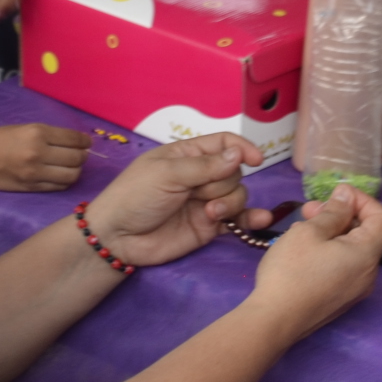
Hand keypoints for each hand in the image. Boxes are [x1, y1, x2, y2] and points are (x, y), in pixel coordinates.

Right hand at [0, 124, 86, 191]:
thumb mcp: (23, 128)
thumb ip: (47, 134)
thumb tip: (75, 140)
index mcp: (37, 132)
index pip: (74, 139)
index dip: (85, 141)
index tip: (86, 142)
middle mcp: (39, 152)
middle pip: (76, 158)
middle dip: (83, 156)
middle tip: (81, 154)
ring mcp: (35, 173)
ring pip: (72, 175)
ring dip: (76, 171)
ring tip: (71, 166)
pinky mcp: (32, 188)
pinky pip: (59, 186)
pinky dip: (65, 181)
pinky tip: (61, 176)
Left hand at [85, 133, 264, 266]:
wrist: (118, 237)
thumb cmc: (134, 196)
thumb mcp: (166, 174)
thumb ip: (205, 166)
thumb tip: (239, 155)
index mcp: (188, 155)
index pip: (224, 143)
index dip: (242, 148)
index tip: (255, 159)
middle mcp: (200, 176)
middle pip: (233, 172)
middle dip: (222, 183)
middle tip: (198, 195)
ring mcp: (206, 202)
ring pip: (237, 194)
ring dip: (229, 203)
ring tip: (209, 214)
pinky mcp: (209, 226)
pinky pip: (237, 220)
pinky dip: (251, 219)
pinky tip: (262, 219)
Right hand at [249, 186, 381, 343]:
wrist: (274, 321)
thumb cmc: (291, 271)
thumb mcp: (309, 232)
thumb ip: (333, 212)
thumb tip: (347, 197)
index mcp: (367, 254)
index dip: (363, 200)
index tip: (336, 194)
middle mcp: (368, 274)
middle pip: (366, 234)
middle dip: (341, 215)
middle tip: (309, 209)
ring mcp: (355, 291)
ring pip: (351, 251)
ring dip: (331, 232)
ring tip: (300, 228)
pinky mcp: (340, 301)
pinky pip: (342, 267)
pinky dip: (328, 251)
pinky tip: (302, 250)